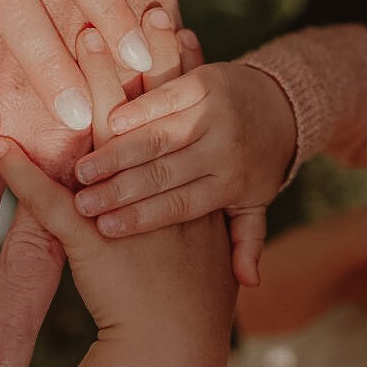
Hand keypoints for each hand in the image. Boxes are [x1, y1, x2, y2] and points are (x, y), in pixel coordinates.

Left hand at [0, 26, 234, 366]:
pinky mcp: (91, 239)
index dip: (165, 53)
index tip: (152, 7)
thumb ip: (202, 178)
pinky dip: (22, 173)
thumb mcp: (212, 229)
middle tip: (95, 2)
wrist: (178, 345)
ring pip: (97, 140)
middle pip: (137, 104)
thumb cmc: (197, 287)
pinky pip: (50, 202)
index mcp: (189, 171)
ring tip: (54, 42)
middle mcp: (161, 181)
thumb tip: (195, 133)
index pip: (178, 101)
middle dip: (116, 53)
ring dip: (74, 89)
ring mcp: (126, 207)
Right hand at [70, 60, 296, 285]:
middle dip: (120, 190)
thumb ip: (246, 243)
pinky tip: (108, 124)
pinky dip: (140, 111)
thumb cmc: (256, 165)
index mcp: (231, 186)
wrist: (284, 106)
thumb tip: (248, 284)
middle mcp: (225, 151)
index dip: (142, 217)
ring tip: (83, 170)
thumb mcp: (254, 206)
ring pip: (161, 138)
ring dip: (119, 154)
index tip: (104, 229)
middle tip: (83, 202)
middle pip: (165, 175)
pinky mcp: (208, 83)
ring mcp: (216, 115)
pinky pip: (169, 98)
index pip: (180, 205)